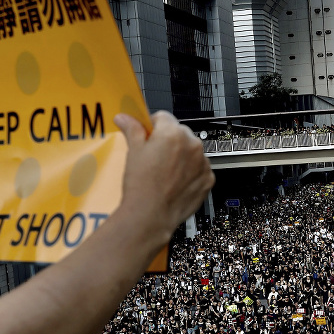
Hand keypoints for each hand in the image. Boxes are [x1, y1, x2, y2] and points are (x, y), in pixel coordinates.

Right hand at [115, 111, 214, 245]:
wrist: (151, 215)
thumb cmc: (142, 185)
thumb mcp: (133, 152)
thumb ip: (132, 129)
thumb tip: (125, 117)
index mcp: (173, 133)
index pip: (163, 117)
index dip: (152, 126)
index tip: (147, 136)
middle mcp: (192, 145)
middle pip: (179, 133)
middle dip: (167, 141)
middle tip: (154, 158)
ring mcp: (203, 163)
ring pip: (191, 151)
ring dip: (181, 157)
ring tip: (164, 173)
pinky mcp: (208, 179)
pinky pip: (199, 169)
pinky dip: (190, 173)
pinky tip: (175, 182)